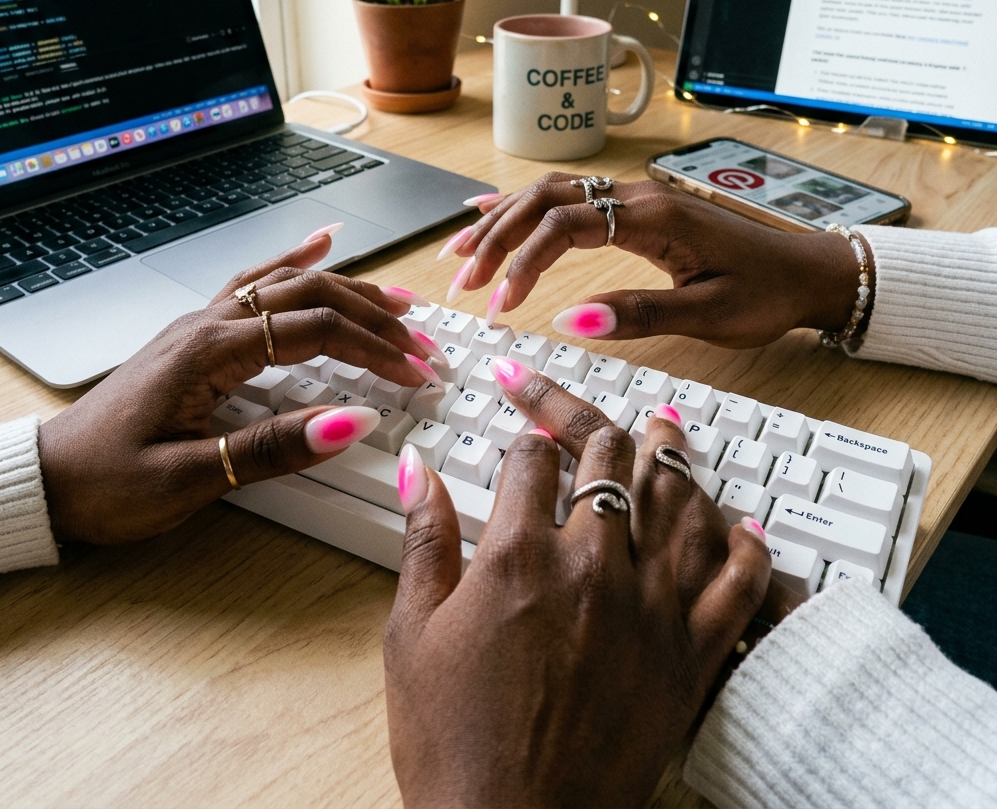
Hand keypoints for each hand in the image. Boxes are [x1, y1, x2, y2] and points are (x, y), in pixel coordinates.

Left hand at [38, 231, 436, 544]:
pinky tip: (322, 241)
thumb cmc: (110, 482)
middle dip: (376, 318)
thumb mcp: (189, 479)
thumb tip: (350, 422)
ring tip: (400, 301)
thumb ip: (272, 449)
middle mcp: (210, 324)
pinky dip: (296, 259)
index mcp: (211, 351)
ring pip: (291, 284)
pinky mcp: (200, 335)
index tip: (414, 374)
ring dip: (351, 289)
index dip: (374, 350)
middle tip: (422, 344)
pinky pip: (256, 281)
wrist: (52, 480)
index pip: (316, 332)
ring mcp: (203, 324)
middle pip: (313, 297)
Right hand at [384, 365, 771, 807]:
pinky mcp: (689, 657)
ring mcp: (649, 608)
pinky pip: (736, 586)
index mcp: (519, 555)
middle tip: (594, 415)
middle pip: (609, 459)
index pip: (532, 458)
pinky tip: (745, 526)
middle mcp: (591, 567)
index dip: (526, 435)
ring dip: (673, 457)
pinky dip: (745, 549)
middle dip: (596, 426)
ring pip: (677, 502)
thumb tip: (419, 468)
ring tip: (670, 427)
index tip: (524, 436)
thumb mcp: (413, 634)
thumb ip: (424, 539)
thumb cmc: (455, 742)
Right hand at [441, 174, 872, 347]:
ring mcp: (635, 198)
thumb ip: (640, 314)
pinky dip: (526, 206)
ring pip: (551, 195)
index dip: (524, 261)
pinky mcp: (636, 210)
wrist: (806, 272)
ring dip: (503, 222)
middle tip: (461, 279)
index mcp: (654, 217)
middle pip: (546, 200)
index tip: (502, 304)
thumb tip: (570, 321)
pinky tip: (494, 211)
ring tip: (460, 250)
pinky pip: (570, 197)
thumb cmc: (765, 293)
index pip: (566, 224)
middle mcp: (637, 197)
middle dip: (497, 239)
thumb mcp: (709, 314)